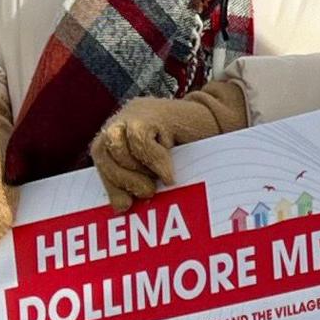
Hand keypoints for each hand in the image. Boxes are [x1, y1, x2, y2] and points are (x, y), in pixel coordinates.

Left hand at [88, 77, 248, 209]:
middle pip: (102, 150)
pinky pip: (140, 139)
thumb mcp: (158, 168)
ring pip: (117, 145)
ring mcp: (137, 112)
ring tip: (158, 183)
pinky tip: (169, 175)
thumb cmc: (190, 150)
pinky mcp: (154, 112)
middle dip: (120, 178)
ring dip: (135, 171)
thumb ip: (139, 179)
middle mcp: (123, 118)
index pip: (101, 155)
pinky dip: (154, 162)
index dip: (110, 183)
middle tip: (147, 193)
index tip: (123, 206)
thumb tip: (121, 206)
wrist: (218, 122)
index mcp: (120, 131)